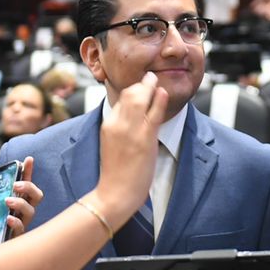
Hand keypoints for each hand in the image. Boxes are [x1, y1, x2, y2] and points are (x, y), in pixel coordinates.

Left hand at [0, 158, 41, 255]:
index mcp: (9, 198)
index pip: (23, 182)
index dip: (28, 170)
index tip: (28, 159)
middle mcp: (16, 210)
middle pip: (36, 196)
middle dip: (29, 187)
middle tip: (16, 185)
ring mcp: (16, 223)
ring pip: (31, 211)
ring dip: (21, 203)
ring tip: (7, 202)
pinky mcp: (12, 237)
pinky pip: (21, 228)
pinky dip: (16, 221)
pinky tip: (7, 219)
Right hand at [94, 72, 167, 218]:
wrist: (115, 193)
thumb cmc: (115, 173)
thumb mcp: (110, 144)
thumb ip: (117, 129)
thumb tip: (125, 116)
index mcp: (108, 125)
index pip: (120, 99)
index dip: (132, 90)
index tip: (140, 85)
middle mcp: (117, 123)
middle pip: (129, 94)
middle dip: (141, 83)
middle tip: (150, 77)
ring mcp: (131, 130)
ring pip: (140, 98)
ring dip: (149, 86)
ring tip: (156, 80)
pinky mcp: (144, 138)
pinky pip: (153, 113)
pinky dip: (158, 100)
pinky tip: (162, 92)